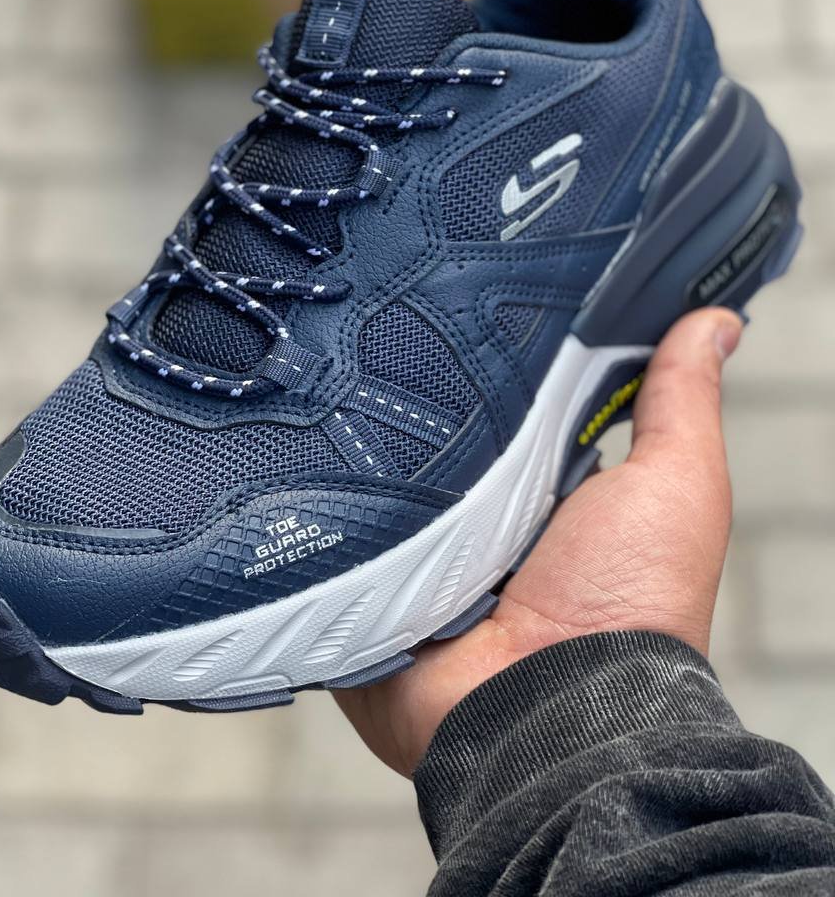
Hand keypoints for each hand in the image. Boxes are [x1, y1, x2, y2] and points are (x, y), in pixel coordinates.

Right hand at [333, 307, 742, 776]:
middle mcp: (479, 530)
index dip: (493, 360)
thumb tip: (717, 320)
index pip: (506, 407)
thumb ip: (680, 401)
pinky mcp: (367, 598)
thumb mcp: (672, 484)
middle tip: (383, 321)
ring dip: (360, 449)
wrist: (548, 717)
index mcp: (544, 499)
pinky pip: (332, 538)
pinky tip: (292, 452)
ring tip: (325, 373)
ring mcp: (418, 566)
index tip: (469, 291)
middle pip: (434, 440)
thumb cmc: (628, 606)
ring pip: (376, 482)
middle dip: (415, 396)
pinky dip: (320, 508)